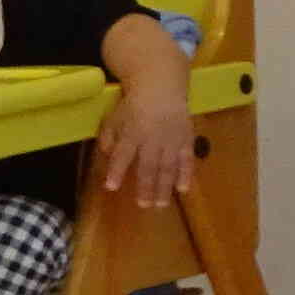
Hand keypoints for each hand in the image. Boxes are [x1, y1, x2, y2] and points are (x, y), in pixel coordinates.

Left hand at [96, 79, 196, 209]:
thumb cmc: (133, 106)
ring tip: (161, 204)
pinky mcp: (186, 139)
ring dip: (164, 187)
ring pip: (168, 166)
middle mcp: (152, 138)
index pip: (122, 154)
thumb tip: (108, 155)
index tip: (111, 187)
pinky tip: (183, 189)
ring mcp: (171, 140)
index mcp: (132, 133)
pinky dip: (186, 174)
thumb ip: (108, 137)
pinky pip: (187, 159)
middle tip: (143, 205)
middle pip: (148, 165)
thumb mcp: (114, 118)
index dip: (116, 170)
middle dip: (145, 186)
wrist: (161, 88)